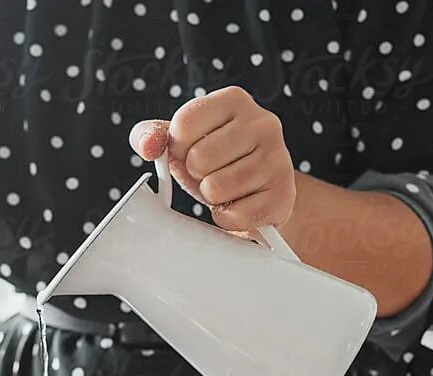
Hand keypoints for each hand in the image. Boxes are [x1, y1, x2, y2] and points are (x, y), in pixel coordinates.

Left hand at [129, 86, 296, 232]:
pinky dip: (228, 217)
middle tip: (213, 173)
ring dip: (212, 197)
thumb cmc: (216, 161)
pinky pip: (235, 215)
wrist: (260, 191)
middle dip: (197, 174)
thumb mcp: (181, 141)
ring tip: (227, 188)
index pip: (183, 126)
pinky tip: (239, 205)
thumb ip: (151, 136)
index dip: (178, 148)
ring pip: (216, 188)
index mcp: (234, 100)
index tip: (192, 150)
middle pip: (198, 159)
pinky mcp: (284, 194)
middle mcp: (263, 122)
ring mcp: (279, 158)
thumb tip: (147, 146)